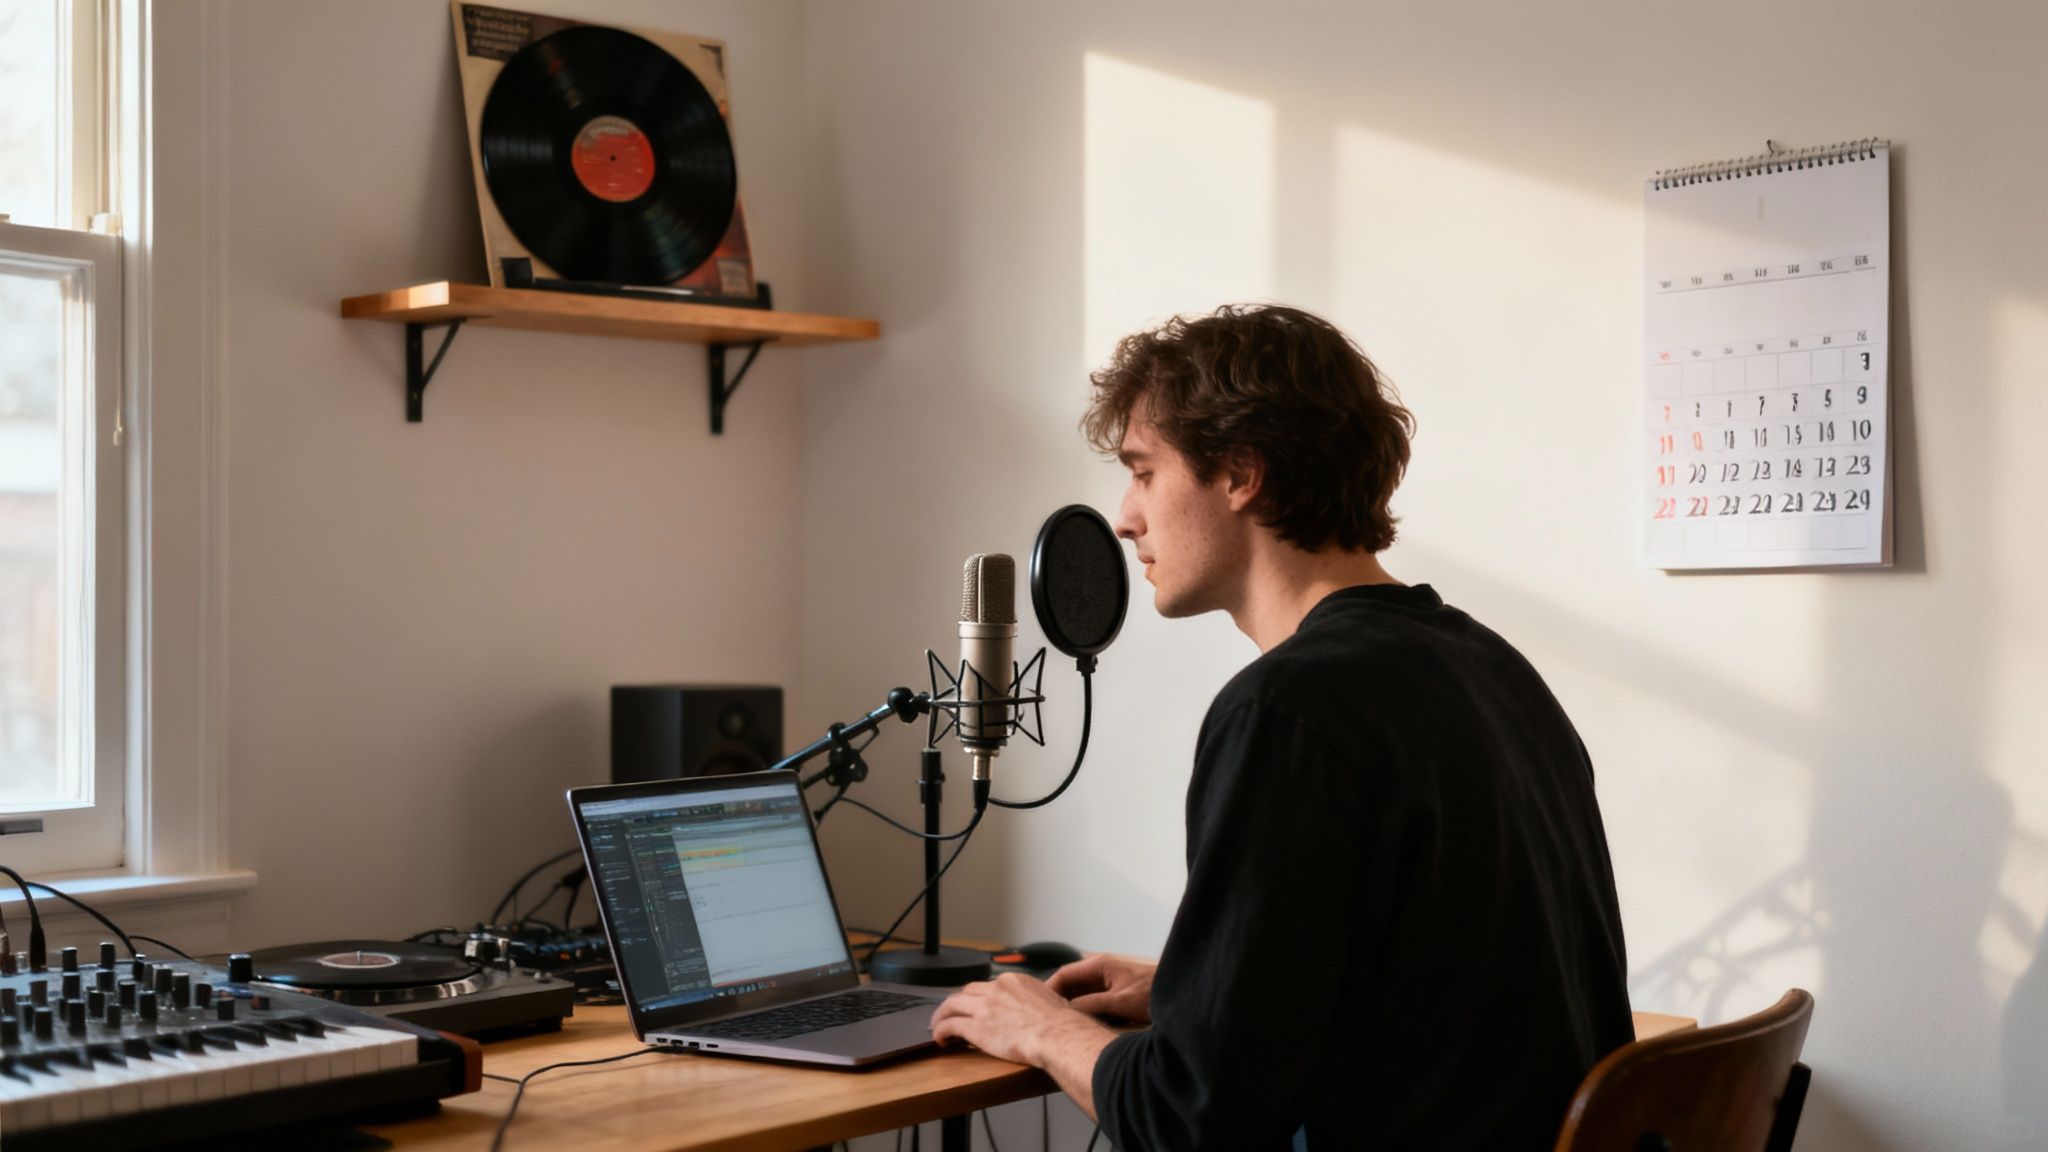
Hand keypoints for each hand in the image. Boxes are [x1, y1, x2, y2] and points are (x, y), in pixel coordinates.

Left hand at [930, 973, 1107, 1066]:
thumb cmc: (1061, 1023)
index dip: (976, 998)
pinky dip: (941, 1031)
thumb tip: (1041, 1007)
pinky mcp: (976, 1027)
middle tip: (950, 1014)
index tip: (973, 1007)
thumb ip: (1037, 1000)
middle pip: (965, 992)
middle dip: (956, 1004)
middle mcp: (995, 989)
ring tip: (938, 1027)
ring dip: (941, 1016)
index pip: (986, 986)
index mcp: (1012, 981)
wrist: (1056, 1034)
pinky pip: (950, 1026)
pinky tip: (941, 1040)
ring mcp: (984, 1007)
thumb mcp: (1050, 999)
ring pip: (951, 1005)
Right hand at [1046, 954, 1155, 1023]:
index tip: (1039, 1009)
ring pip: (1080, 994)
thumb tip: (1064, 1012)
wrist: (1181, 997)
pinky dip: (1085, 1012)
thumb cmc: (1153, 995)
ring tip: (1060, 1027)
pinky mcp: (1115, 994)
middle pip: (1070, 985)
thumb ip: (1091, 1005)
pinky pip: (1093, 1001)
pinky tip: (1082, 1027)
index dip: (1048, 991)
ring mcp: (1108, 982)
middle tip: (1047, 1021)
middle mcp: (1101, 971)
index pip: (1063, 974)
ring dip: (1072, 1008)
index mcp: (1099, 965)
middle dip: (1058, 1001)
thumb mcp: (1119, 1002)